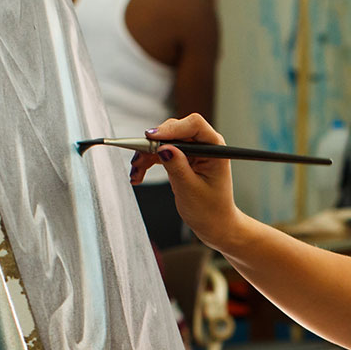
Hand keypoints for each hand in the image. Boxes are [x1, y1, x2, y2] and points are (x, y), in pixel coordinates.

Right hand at [130, 113, 247, 248]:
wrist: (213, 224)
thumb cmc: (210, 210)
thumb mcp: (191, 190)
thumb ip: (178, 167)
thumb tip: (163, 148)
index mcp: (215, 149)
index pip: (194, 125)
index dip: (172, 128)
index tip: (152, 137)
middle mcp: (204, 145)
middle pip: (174, 131)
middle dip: (153, 143)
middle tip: (138, 159)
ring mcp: (192, 151)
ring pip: (163, 141)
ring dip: (146, 154)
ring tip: (135, 172)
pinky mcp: (181, 158)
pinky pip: (160, 152)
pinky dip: (148, 162)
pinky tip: (138, 175)